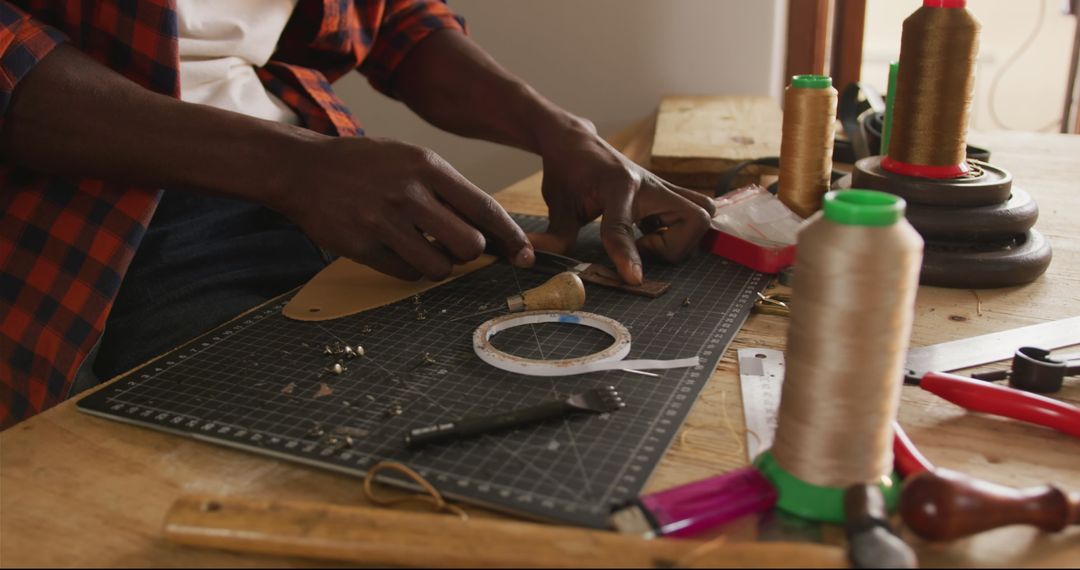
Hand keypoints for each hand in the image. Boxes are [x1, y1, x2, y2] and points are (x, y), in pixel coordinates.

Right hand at [281, 136, 532, 280]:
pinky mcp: (363, 246)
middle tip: (456, 247)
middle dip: (470, 254)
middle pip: (470, 245)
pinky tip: (398, 250)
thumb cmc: (365, 165)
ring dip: (440, 265)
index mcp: (427, 167)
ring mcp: (384, 221)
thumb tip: (489, 229)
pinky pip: (407, 274)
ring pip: (440, 267)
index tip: (525, 255)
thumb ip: (448, 190)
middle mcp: (409, 193)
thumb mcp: (410, 160)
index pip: (485, 209)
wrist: (303, 170)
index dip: (511, 237)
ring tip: (423, 247)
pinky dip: (411, 269)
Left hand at [529, 122, 715, 284]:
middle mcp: (648, 183)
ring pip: (703, 213)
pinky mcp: (667, 192)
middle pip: (694, 218)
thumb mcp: (558, 206)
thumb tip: (533, 260)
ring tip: (649, 240)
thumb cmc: (567, 173)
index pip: (623, 226)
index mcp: (616, 185)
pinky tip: (651, 232)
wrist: (577, 142)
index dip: (626, 255)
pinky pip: (695, 211)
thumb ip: (555, 237)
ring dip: (682, 237)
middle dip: (673, 246)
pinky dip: (679, 229)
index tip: (633, 280)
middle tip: (642, 248)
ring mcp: (662, 186)